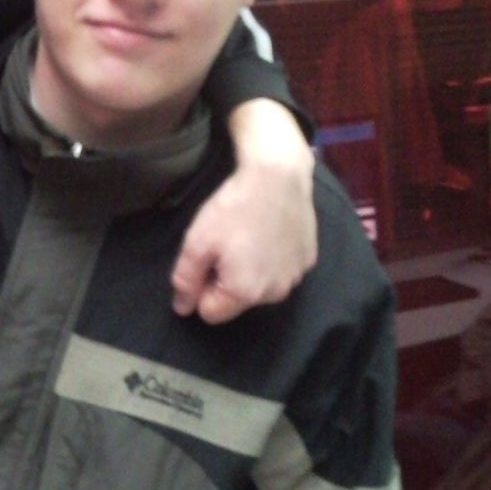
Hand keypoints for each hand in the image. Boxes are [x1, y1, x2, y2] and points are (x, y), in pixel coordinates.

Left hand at [171, 99, 316, 323]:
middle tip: (225, 245)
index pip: (210, 313)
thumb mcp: (197, 243)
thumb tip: (183, 308)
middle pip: (237, 302)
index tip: (204, 261)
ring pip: (261, 288)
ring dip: (250, 272)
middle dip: (226, 282)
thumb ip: (186, 280)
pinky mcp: (308, 260)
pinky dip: (271, 259)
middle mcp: (275, 294)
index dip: (200, 289)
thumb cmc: (233, 209)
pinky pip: (281, 271)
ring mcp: (296, 278)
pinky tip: (268, 233)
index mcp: (244, 293)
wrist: (278, 176)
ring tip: (247, 237)